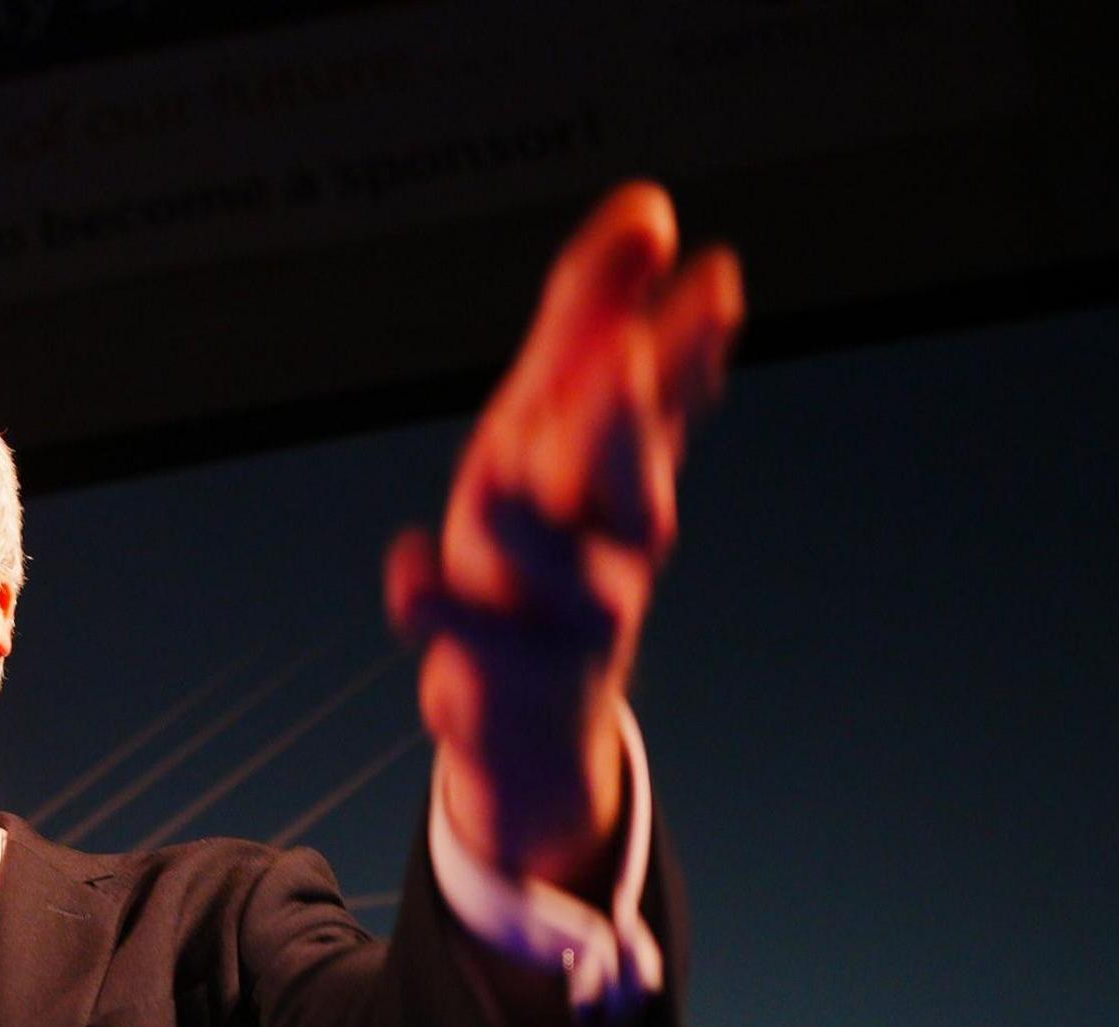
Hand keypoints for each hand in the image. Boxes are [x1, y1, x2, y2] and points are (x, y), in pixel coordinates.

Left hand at [388, 181, 742, 889]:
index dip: (690, 345)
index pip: (668, 399)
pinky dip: (437, 609)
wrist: (536, 728)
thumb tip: (650, 206)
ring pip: (562, 569)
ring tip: (503, 468)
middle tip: (624, 363)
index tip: (715, 279)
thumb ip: (591, 321)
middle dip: (624, 424)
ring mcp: (561, 615)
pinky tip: (404, 569)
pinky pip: (472, 644)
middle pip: (625, 479)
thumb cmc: (543, 551)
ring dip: (534, 522)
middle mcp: (609, 542)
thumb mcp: (552, 429)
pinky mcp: (502, 677)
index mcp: (623, 473)